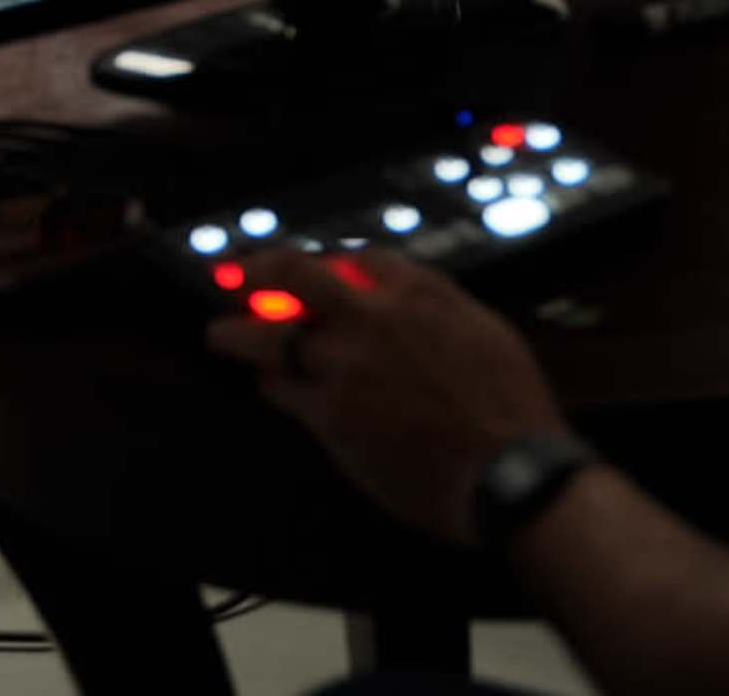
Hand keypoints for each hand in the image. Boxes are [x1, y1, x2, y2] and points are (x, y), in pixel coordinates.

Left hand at [203, 248, 569, 544]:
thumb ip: (436, 305)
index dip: (326, 265)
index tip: (309, 275)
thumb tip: (403, 294)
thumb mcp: (484, 329)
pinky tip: (267, 387)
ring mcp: (345, 363)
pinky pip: (280, 389)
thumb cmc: (510, 407)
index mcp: (417, 291)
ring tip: (218, 336)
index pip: (354, 257)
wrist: (510, 471)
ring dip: (237, 334)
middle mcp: (372, 316)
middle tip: (232, 276)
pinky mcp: (330, 414)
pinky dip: (270, 385)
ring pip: (269, 335)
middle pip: (293, 274)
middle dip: (256, 271)